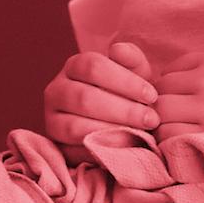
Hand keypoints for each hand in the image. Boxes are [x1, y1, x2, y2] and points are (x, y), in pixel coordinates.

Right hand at [43, 39, 159, 147]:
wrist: (115, 128)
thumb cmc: (126, 97)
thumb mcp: (133, 75)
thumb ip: (131, 60)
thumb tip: (118, 49)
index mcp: (74, 66)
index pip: (93, 66)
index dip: (125, 81)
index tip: (152, 96)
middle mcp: (56, 90)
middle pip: (84, 97)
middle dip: (123, 110)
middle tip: (151, 120)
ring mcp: (51, 119)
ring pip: (76, 126)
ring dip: (112, 132)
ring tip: (140, 135)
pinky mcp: (55, 145)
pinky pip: (75, 151)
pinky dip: (100, 152)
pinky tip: (123, 150)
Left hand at [152, 51, 203, 155]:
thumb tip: (175, 93)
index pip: (168, 74)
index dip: (173, 96)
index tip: (185, 113)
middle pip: (159, 95)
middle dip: (165, 114)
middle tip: (181, 134)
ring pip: (160, 118)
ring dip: (166, 134)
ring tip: (185, 147)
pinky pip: (169, 142)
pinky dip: (172, 151)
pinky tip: (191, 158)